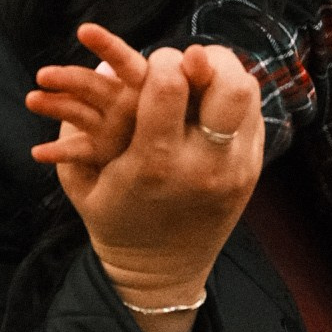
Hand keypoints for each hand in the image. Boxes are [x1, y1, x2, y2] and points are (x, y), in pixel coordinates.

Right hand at [27, 23, 263, 331]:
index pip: (169, 86)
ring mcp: (236, 170)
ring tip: (201, 73)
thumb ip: (77, 121)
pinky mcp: (254, 171)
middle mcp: (202, 166)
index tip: (153, 65)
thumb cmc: (113, 217)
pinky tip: (213, 97)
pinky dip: (236, 96)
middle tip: (188, 60)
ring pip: (249, 93)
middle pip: (229, 86)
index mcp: (153, 164)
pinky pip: (255, 114)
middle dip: (207, 59)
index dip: (161, 60)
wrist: (158, 272)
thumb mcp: (80, 177)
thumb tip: (101, 63)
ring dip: (225, 73)